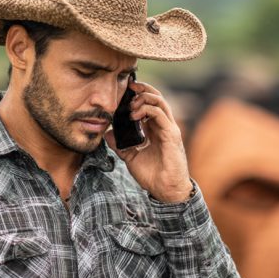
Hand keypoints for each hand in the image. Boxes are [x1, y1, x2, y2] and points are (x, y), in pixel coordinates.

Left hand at [105, 80, 192, 202]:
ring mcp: (169, 129)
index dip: (139, 94)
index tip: (125, 91)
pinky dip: (147, 110)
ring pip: (160, 102)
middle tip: (128, 87)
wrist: (166, 190)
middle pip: (157, 97)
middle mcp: (164, 126)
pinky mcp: (171, 135)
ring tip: (130, 104)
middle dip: (142, 89)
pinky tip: (134, 115)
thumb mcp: (131, 158)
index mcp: (157, 129)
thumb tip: (107, 134)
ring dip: (143, 98)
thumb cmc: (153, 176)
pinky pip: (160, 114)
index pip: (150, 104)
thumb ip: (120, 145)